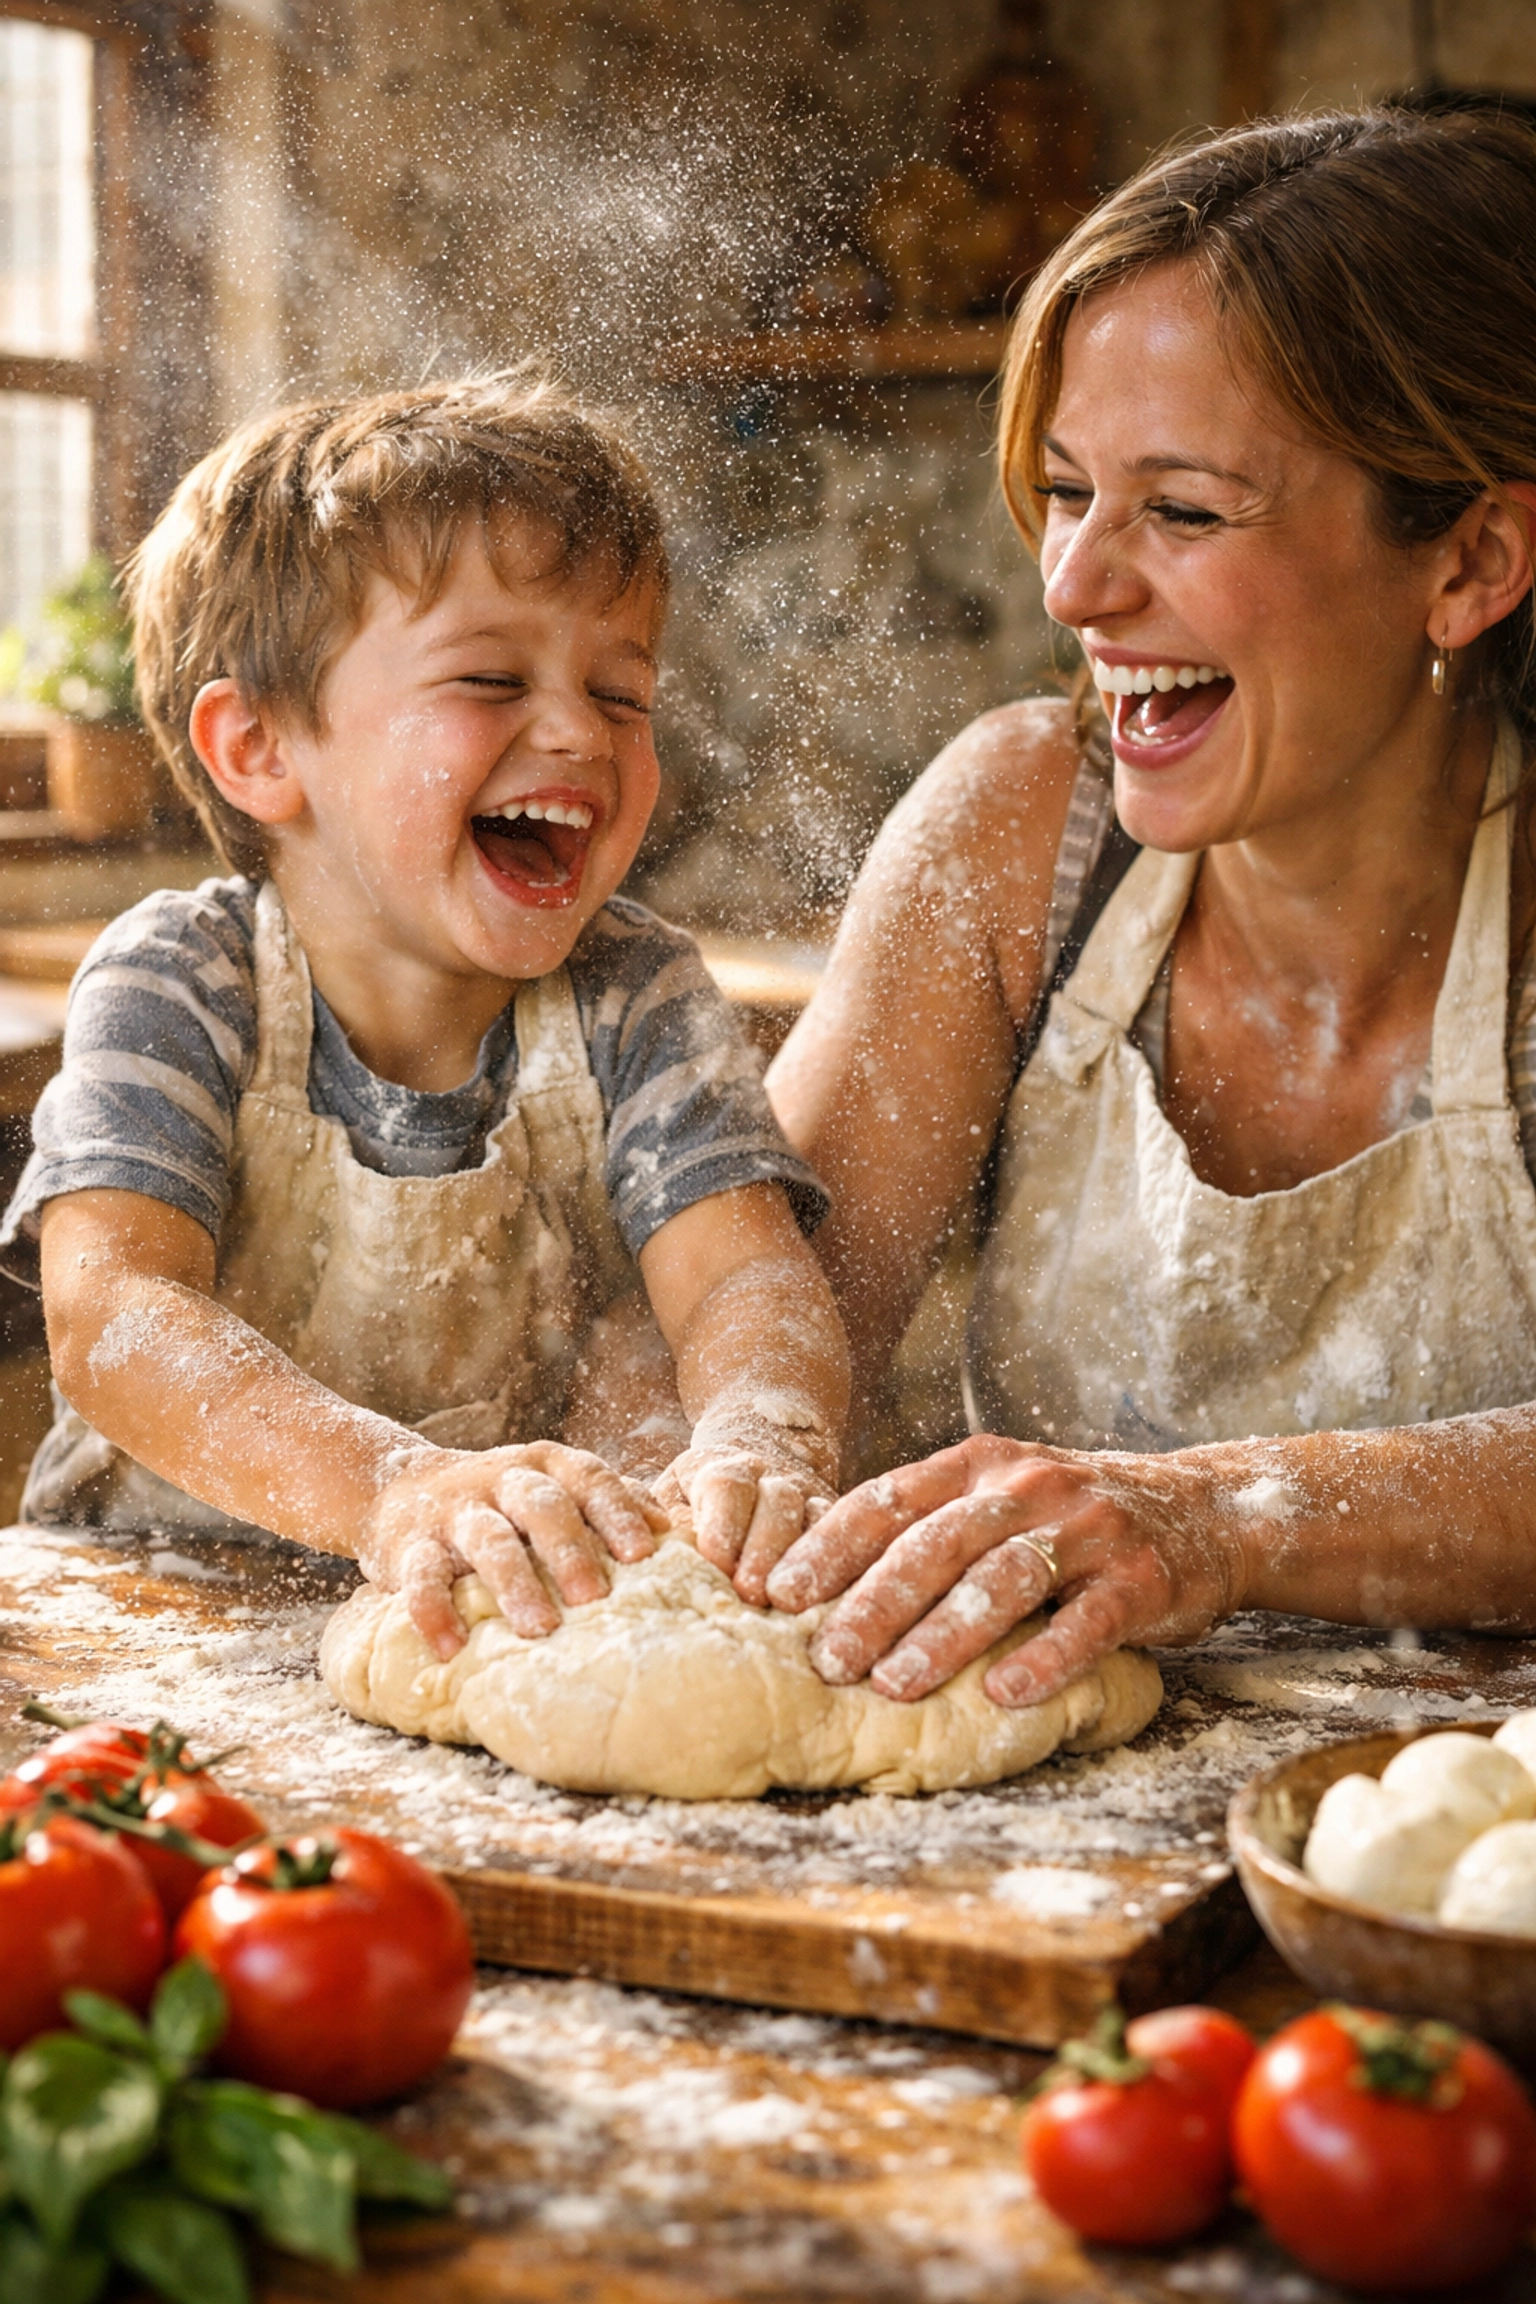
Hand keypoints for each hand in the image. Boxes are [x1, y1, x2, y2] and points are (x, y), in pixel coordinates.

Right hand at [359, 1440, 668, 1660]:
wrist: (400, 1489)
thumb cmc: (504, 1501)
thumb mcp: (556, 1488)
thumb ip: (611, 1503)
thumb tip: (685, 1536)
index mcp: (548, 1466)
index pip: (590, 1479)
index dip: (616, 1512)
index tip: (644, 1552)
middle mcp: (504, 1480)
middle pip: (543, 1507)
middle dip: (570, 1550)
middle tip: (596, 1598)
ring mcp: (456, 1512)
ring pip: (488, 1541)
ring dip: (514, 1584)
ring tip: (538, 1630)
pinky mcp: (410, 1545)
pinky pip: (420, 1577)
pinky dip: (432, 1612)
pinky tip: (450, 1649)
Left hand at [652, 1430, 834, 1606]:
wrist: (739, 1492)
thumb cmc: (686, 1515)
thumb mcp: (664, 1508)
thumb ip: (653, 1523)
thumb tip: (643, 1552)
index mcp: (722, 1468)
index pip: (726, 1485)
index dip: (722, 1522)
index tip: (714, 1560)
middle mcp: (771, 1478)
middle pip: (777, 1500)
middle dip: (764, 1546)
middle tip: (751, 1590)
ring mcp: (809, 1501)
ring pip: (817, 1518)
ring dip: (804, 1560)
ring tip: (786, 1602)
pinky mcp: (839, 1530)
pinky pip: (851, 1543)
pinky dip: (838, 1571)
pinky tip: (826, 1604)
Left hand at [763, 1434, 1245, 1706]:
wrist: (1202, 1510)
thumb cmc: (1069, 1519)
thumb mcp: (999, 1496)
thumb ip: (929, 1524)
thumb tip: (823, 1583)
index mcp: (978, 1466)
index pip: (889, 1499)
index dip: (831, 1547)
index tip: (780, 1594)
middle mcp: (1028, 1486)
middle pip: (936, 1543)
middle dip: (874, 1604)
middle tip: (828, 1660)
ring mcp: (1087, 1530)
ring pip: (1003, 1579)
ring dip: (943, 1636)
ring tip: (895, 1685)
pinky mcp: (1140, 1579)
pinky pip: (1087, 1622)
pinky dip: (1043, 1660)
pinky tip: (1002, 1696)